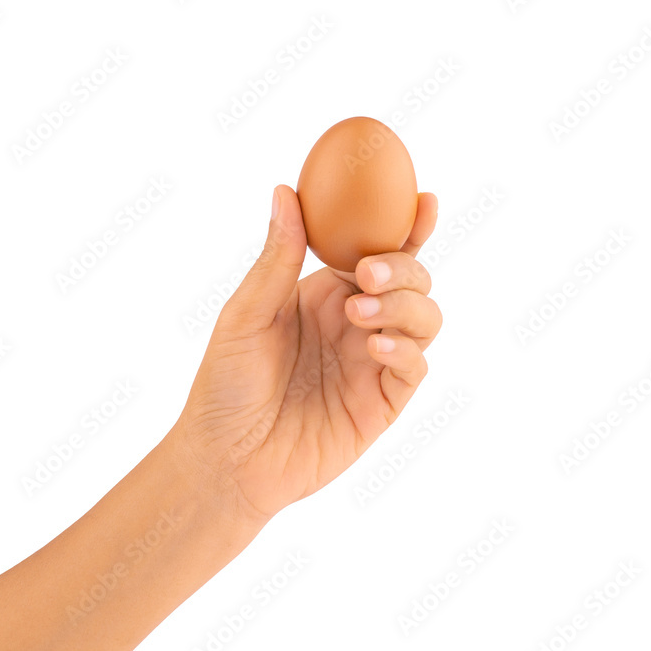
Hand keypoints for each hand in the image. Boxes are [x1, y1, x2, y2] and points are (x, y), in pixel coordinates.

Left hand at [173, 185, 442, 525]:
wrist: (226, 459)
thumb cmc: (226, 385)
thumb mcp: (247, 314)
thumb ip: (277, 257)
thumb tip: (284, 190)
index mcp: (325, 293)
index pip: (376, 249)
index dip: (407, 225)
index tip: (424, 201)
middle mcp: (356, 322)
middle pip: (411, 278)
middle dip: (401, 267)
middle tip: (367, 274)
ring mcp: (373, 362)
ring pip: (424, 318)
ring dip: (403, 306)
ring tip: (360, 314)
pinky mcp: (383, 402)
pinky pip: (415, 366)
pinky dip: (405, 348)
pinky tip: (375, 346)